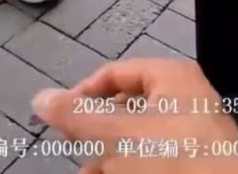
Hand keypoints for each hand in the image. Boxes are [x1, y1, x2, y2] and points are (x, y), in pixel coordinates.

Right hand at [33, 59, 237, 173]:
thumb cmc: (172, 159)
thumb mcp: (117, 135)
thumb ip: (77, 116)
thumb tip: (39, 97)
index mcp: (172, 78)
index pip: (115, 73)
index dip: (82, 94)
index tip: (59, 121)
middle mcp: (186, 100)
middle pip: (125, 110)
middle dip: (96, 136)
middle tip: (75, 153)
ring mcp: (195, 136)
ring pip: (138, 141)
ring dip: (110, 159)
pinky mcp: (198, 164)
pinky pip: (157, 160)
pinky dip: (133, 168)